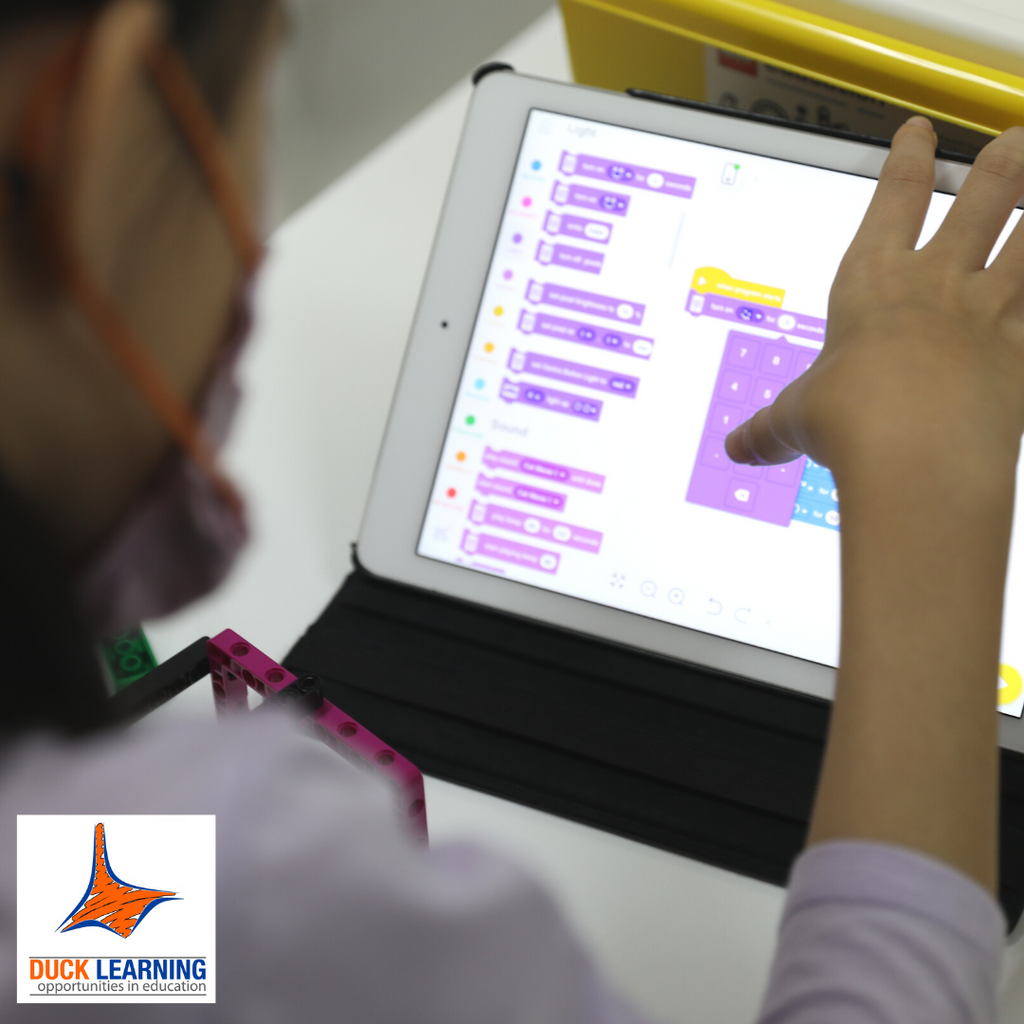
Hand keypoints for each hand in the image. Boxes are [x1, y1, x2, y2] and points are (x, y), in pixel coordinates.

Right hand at [725, 116, 1023, 484]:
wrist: (915, 453)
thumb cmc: (852, 420)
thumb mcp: (795, 420)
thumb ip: (770, 430)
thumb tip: (739, 447)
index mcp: (873, 282)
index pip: (895, 200)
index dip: (908, 159)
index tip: (918, 132)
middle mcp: (937, 285)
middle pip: (982, 201)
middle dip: (1001, 165)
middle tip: (1016, 140)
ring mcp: (988, 314)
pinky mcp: (1022, 353)